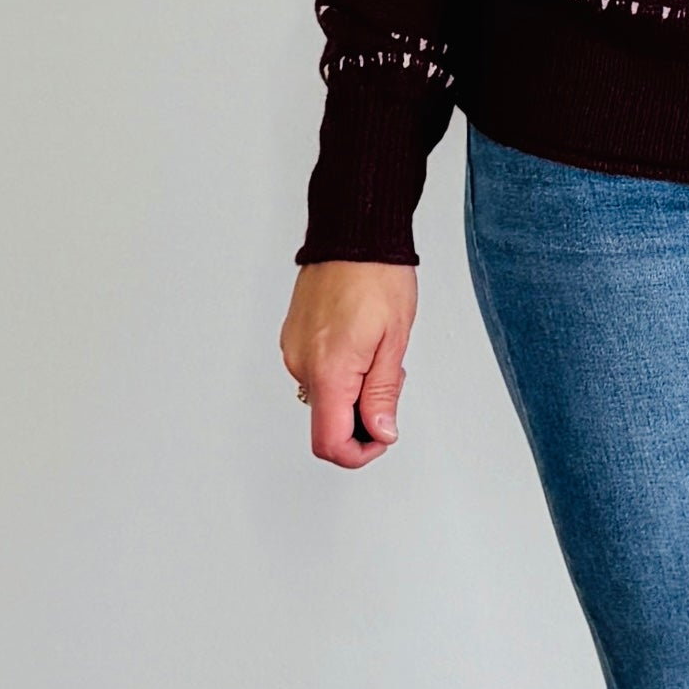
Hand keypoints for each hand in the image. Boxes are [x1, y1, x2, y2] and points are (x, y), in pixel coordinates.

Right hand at [281, 259, 417, 466]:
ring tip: (378, 353)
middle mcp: (301, 364)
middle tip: (390, 381)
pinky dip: (342, 372)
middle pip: (327, 422)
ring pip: (325, 396)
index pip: (329, 443)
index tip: (382, 438)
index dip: (359, 453)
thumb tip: (380, 432)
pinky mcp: (294, 338)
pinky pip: (317, 372)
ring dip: (354, 391)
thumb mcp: (394, 342)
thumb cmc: (377, 277)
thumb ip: (383, 394)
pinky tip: (361, 344)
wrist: (353, 235)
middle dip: (363, 416)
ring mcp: (294, 350)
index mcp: (327, 371)